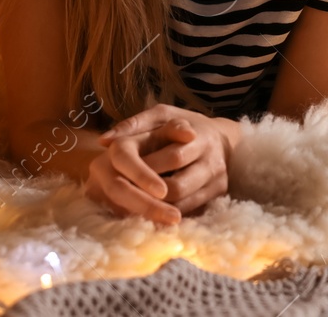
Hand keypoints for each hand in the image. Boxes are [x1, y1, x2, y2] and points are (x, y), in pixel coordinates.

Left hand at [86, 106, 241, 222]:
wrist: (223, 139)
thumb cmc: (182, 125)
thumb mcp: (161, 115)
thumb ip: (134, 124)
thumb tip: (104, 141)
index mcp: (195, 132)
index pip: (172, 157)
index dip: (147, 173)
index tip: (122, 178)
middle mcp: (210, 156)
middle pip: (176, 185)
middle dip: (145, 195)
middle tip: (119, 198)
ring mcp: (217, 176)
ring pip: (182, 202)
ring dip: (154, 208)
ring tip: (129, 206)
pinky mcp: (220, 192)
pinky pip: (191, 210)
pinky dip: (167, 213)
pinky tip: (148, 211)